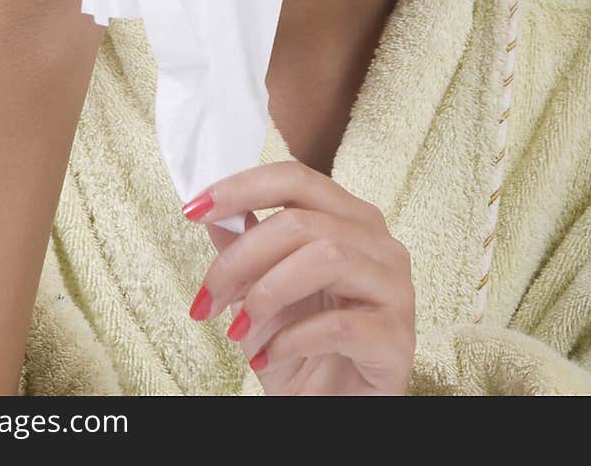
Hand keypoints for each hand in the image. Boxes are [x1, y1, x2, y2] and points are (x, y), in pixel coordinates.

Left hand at [182, 161, 415, 395]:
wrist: (336, 412)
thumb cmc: (302, 349)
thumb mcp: (261, 292)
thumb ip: (244, 247)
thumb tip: (209, 211)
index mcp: (350, 219)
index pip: (295, 179)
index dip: (241, 187)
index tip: (193, 208)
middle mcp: (379, 243)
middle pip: (303, 220)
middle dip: (242, 258)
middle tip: (207, 298)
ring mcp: (394, 288)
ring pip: (326, 258)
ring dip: (266, 294)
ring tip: (238, 329)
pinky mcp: (396, 339)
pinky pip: (339, 325)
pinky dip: (291, 340)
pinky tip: (267, 358)